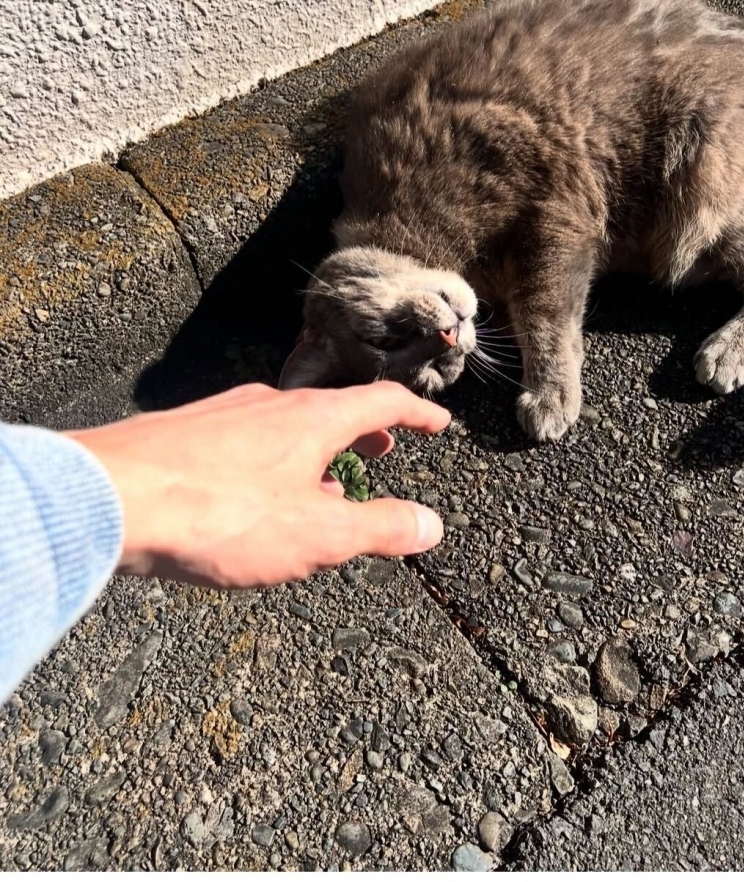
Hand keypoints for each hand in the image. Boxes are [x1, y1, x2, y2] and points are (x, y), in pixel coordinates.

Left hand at [64, 382, 449, 587]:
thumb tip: (432, 525)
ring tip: (323, 486)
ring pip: (286, 427)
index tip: (438, 426)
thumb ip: (378, 529)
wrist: (109, 497)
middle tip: (382, 453)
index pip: (382, 403)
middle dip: (364, 434)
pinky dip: (273, 461)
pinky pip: (246, 441)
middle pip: (332, 410)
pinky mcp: (186, 434)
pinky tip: (254, 498)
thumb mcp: (316, 535)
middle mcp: (271, 405)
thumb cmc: (219, 514)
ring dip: (316, 451)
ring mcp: (225, 415)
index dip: (417, 415)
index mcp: (314, 419)